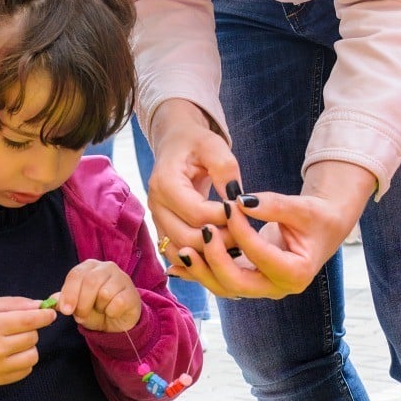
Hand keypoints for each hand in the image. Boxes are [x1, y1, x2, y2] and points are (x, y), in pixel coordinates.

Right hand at [0, 296, 56, 383]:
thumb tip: (41, 306)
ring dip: (28, 346)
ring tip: (14, 343)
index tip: (50, 314)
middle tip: (17, 328)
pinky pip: (27, 369)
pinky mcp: (1, 380)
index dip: (44, 316)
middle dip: (31, 330)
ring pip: (33, 355)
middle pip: (32, 337)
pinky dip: (23, 361)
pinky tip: (10, 355)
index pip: (28, 320)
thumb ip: (16, 303)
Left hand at [56, 260, 141, 331]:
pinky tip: (113, 312)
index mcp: (89, 267)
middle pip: (90, 282)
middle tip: (81, 316)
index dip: (69, 293)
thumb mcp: (77, 306)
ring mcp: (121, 278)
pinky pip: (118, 303)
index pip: (76, 274)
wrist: (118, 320)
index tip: (65, 310)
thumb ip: (65, 301)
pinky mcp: (132, 292)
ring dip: (99, 308)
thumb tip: (52, 300)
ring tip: (101, 310)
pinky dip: (111, 312)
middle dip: (82, 303)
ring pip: (104, 293)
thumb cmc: (96, 309)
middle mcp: (106, 267)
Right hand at [147, 99, 240, 249]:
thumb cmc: (196, 143)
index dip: (225, 217)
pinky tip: (219, 250)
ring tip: (235, 244)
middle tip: (245, 235)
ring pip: (181, 251)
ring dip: (209, 253)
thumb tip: (237, 199)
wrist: (175, 145)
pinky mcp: (162, 229)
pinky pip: (177, 253)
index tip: (245, 211)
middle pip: (187, 237)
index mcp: (165, 182)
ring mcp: (156, 220)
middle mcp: (155, 205)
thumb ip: (225, 168)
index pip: (197, 213)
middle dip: (219, 240)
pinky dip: (197, 257)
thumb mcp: (213, 145)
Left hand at [167, 161, 375, 298]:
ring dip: (201, 271)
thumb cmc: (316, 217)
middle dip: (215, 260)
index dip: (242, 232)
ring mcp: (261, 289)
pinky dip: (199, 273)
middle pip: (237, 284)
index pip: (261, 256)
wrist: (320, 227)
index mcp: (296, 274)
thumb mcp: (302, 207)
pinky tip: (177, 264)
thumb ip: (273, 205)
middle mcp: (277, 288)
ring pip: (224, 287)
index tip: (229, 206)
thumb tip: (241, 201)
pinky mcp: (247, 281)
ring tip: (181, 252)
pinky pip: (219, 280)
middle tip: (203, 232)